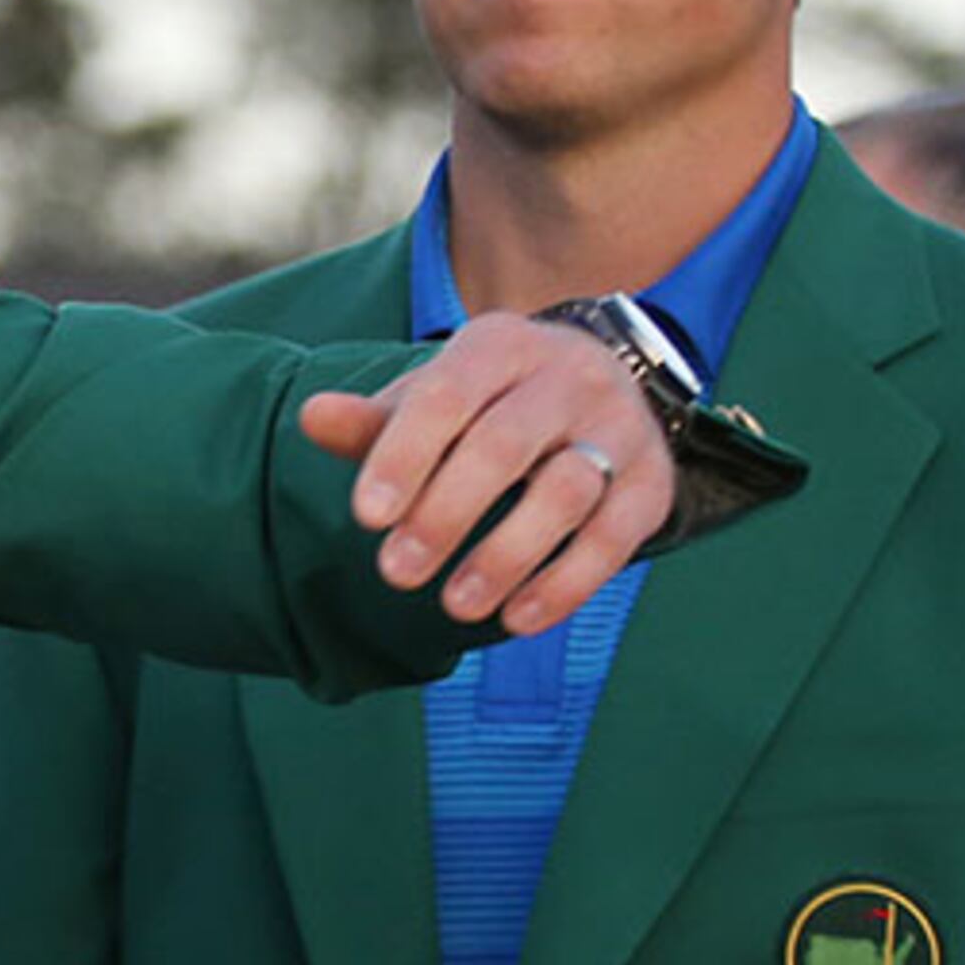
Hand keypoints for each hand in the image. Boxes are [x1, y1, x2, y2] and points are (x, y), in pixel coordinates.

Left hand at [296, 314, 673, 634]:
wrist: (591, 391)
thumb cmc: (486, 405)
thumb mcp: (430, 401)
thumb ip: (373, 421)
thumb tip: (312, 416)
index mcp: (500, 345)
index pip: (446, 397)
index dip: (404, 456)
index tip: (365, 518)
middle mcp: (568, 376)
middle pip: (505, 444)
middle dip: (446, 513)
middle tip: (395, 574)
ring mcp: (618, 426)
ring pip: (566, 491)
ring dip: (506, 554)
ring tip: (454, 608)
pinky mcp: (652, 482)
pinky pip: (614, 537)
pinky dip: (566, 583)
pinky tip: (517, 619)